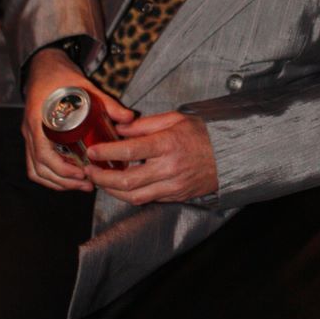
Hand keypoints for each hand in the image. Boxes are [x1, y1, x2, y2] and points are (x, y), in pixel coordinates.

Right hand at [22, 47, 133, 192]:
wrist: (44, 66)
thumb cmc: (61, 76)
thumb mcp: (85, 86)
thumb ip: (107, 103)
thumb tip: (130, 118)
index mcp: (40, 120)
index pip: (44, 155)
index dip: (62, 170)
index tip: (83, 173)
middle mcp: (31, 131)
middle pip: (39, 168)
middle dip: (64, 181)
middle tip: (88, 184)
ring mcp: (30, 135)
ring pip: (36, 169)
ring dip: (58, 181)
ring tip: (82, 184)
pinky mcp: (34, 137)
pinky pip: (35, 163)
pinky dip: (51, 174)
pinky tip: (70, 176)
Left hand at [84, 111, 217, 204]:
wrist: (230, 154)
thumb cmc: (203, 133)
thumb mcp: (176, 118)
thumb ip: (145, 124)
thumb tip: (120, 128)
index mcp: (168, 144)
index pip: (130, 151)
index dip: (107, 152)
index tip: (92, 151)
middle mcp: (169, 168)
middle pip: (127, 180)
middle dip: (102, 178)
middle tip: (89, 171)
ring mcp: (172, 185)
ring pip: (134, 196)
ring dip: (112, 191)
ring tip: (100, 181)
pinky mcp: (175, 196)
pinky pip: (147, 199)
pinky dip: (130, 195)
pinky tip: (121, 187)